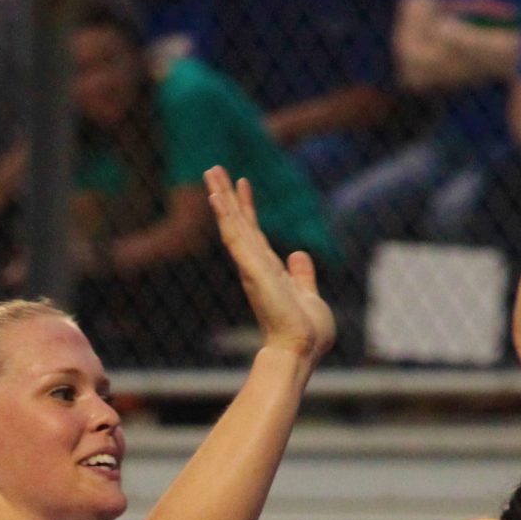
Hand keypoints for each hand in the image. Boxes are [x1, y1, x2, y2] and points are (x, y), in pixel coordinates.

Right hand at [206, 167, 334, 362]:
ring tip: (211, 171)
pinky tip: (217, 197)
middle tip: (213, 168)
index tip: (242, 183)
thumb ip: (302, 274)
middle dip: (227, 195)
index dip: (247, 207)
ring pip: (233, 225)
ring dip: (221, 197)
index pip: (254, 232)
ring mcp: (252, 268)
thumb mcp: (309, 294)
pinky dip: (226, 216)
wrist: (301, 351)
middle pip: (238, 223)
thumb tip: (299, 253)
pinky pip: (236, 238)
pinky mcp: (253, 271)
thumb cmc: (306, 332)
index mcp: (268, 271)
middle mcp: (256, 266)